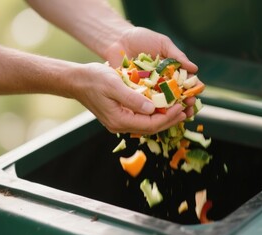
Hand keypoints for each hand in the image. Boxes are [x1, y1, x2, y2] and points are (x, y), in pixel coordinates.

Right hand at [69, 62, 186, 133]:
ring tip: (179, 110)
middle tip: (185, 111)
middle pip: (151, 128)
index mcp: (119, 120)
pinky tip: (163, 107)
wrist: (77, 80)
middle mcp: (120, 125)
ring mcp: (120, 122)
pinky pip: (142, 119)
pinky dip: (155, 113)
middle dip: (169, 120)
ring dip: (164, 118)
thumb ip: (132, 99)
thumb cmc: (94, 79)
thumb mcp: (114, 85)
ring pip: (147, 124)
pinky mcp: (121, 116)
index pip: (149, 124)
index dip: (167, 117)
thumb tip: (152, 109)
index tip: (180, 108)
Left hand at [103, 26, 201, 117]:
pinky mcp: (137, 93)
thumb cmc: (142, 38)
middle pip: (177, 96)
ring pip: (163, 103)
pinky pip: (146, 103)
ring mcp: (150, 89)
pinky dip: (153, 110)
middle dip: (184, 103)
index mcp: (172, 70)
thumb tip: (194, 69)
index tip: (195, 95)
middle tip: (188, 107)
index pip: (186, 82)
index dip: (192, 90)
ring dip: (172, 110)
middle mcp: (163, 82)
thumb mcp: (163, 44)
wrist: (117, 39)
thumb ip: (177, 56)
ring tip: (177, 115)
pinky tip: (158, 115)